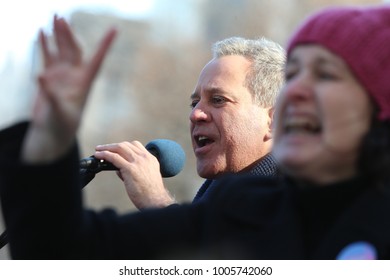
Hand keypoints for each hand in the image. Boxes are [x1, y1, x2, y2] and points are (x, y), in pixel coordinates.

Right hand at [22, 15, 116, 162]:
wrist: (53, 131)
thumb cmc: (62, 126)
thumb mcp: (60, 113)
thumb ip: (52, 96)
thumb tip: (41, 76)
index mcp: (85, 82)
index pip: (98, 59)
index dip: (105, 44)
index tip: (115, 29)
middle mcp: (75, 75)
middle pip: (74, 49)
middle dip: (68, 34)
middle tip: (60, 18)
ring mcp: (63, 74)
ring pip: (62, 50)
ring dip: (58, 35)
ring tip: (55, 18)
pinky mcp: (50, 76)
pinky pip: (48, 56)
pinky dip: (45, 44)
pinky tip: (42, 32)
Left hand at [94, 141, 175, 209]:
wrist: (155, 201)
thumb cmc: (150, 193)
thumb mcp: (146, 176)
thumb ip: (133, 169)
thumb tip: (118, 168)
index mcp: (150, 159)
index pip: (135, 145)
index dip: (123, 146)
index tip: (115, 149)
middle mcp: (145, 158)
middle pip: (126, 145)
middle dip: (112, 145)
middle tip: (103, 148)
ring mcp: (138, 162)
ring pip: (120, 148)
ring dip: (107, 148)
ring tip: (99, 150)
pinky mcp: (131, 169)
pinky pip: (115, 157)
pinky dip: (105, 155)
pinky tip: (99, 156)